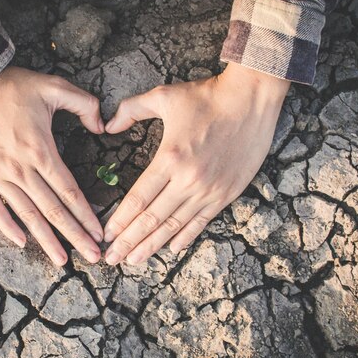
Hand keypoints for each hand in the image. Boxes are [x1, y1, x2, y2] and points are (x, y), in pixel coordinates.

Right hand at [0, 67, 104, 265]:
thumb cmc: (12, 86)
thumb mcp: (55, 86)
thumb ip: (85, 104)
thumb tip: (103, 127)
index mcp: (41, 151)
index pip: (70, 192)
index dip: (86, 216)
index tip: (100, 234)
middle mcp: (20, 169)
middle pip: (53, 211)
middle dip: (75, 236)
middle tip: (93, 257)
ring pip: (27, 215)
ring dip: (47, 240)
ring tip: (62, 261)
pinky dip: (8, 227)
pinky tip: (23, 242)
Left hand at [102, 62, 289, 264]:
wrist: (251, 99)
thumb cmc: (206, 97)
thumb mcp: (163, 96)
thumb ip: (130, 110)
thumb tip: (107, 125)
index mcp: (170, 158)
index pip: (138, 199)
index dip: (120, 220)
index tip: (106, 234)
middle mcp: (188, 180)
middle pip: (152, 219)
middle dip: (129, 241)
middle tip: (112, 258)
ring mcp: (209, 190)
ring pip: (175, 226)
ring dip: (152, 246)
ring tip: (134, 261)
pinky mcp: (226, 194)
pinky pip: (202, 222)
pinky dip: (185, 237)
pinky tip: (171, 249)